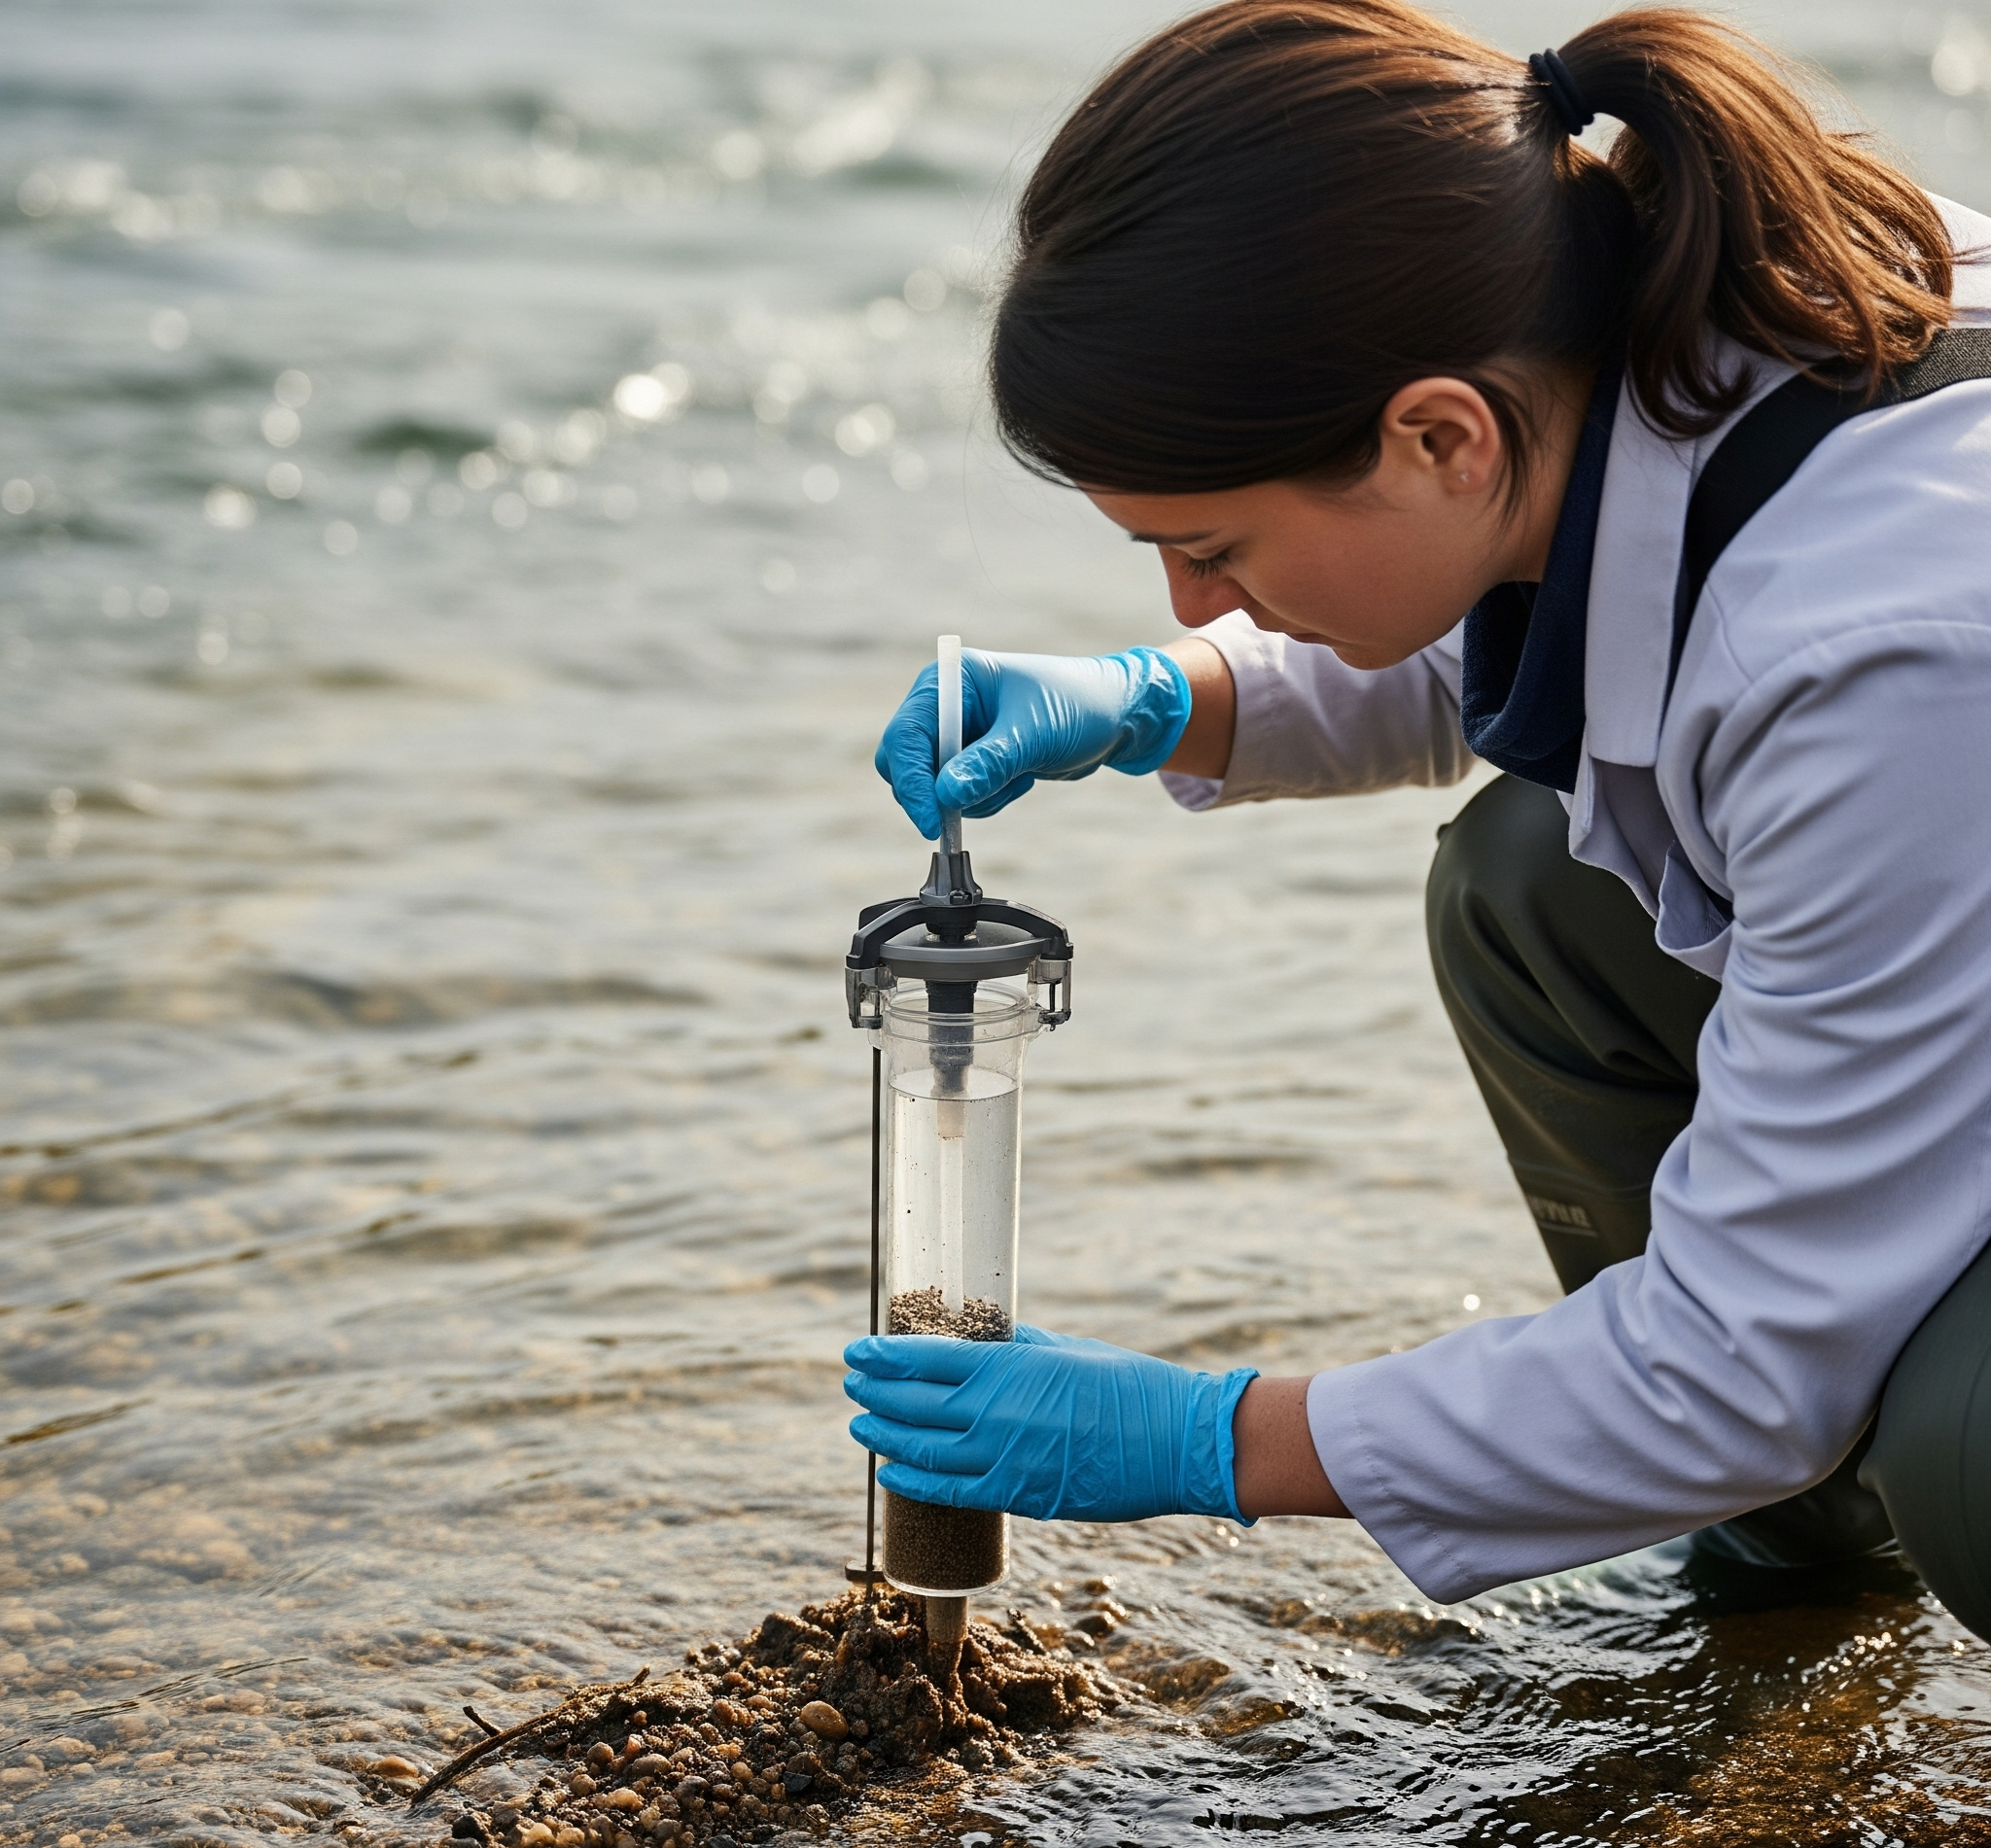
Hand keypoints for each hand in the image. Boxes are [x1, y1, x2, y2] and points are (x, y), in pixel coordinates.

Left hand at [844, 1323, 1257, 1523]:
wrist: (1175, 1442)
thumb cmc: (1129, 1386)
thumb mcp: (1069, 1350)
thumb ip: (1020, 1345)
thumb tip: (986, 1335)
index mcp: (1008, 1367)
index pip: (926, 1357)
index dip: (885, 1354)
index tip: (858, 1350)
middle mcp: (995, 1412)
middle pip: (914, 1401)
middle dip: (876, 1390)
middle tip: (851, 1381)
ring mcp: (1003, 1457)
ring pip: (923, 1448)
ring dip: (884, 1433)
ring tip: (858, 1422)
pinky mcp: (1017, 1495)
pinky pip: (950, 1491)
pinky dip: (914, 1481)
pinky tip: (891, 1471)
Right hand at [875, 647, 1191, 838]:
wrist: (1117, 716)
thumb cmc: (1078, 706)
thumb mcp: (1033, 735)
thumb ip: (987, 764)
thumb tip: (945, 795)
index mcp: (951, 682)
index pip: (907, 736)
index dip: (913, 781)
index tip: (932, 820)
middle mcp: (946, 705)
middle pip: (906, 763)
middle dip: (935, 793)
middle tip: (963, 815)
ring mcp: (959, 734)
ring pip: (933, 787)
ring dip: (972, 798)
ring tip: (1018, 777)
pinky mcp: (975, 759)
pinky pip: (960, 795)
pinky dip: (986, 799)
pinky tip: (1022, 778)